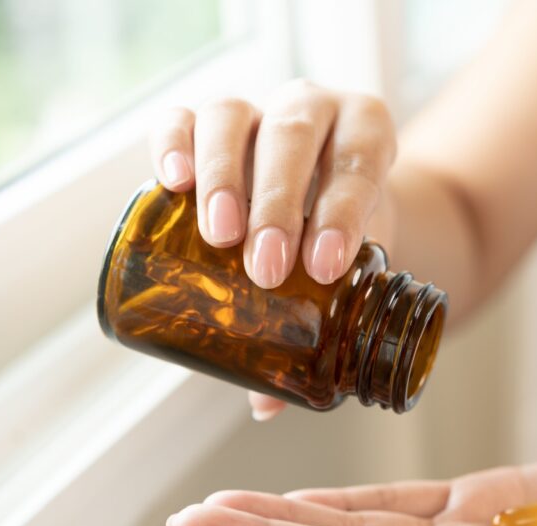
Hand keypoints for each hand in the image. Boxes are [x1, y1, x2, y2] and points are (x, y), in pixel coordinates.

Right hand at [149, 80, 397, 420]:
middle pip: (292, 137)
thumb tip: (270, 405)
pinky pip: (181, 116)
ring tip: (217, 237)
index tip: (326, 267)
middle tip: (267, 268)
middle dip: (278, 205)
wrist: (327, 183)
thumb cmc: (344, 227)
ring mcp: (258, 108)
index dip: (343, 212)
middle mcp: (313, 108)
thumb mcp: (354, 263)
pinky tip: (170, 181)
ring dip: (224, 178)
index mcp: (366, 133)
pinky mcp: (206, 119)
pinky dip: (171, 142)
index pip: (359, 162)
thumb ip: (324, 320)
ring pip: (233, 118)